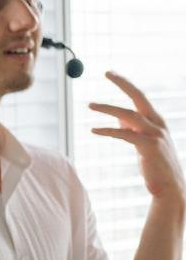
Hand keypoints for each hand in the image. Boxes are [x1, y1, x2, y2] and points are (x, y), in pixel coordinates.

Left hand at [89, 73, 184, 205]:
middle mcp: (158, 124)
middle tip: (107, 72)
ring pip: (128, 115)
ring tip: (89, 105)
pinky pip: (124, 134)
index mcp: (157, 120)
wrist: (170, 187)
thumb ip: (133, 129)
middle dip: (123, 83)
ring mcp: (155, 134)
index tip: (112, 73)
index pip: (140, 97)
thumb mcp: (144, 142)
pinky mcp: (148, 147)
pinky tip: (93, 130)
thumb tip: (118, 119)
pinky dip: (108, 131)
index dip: (126, 84)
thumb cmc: (155, 165)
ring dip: (108, 108)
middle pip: (139, 97)